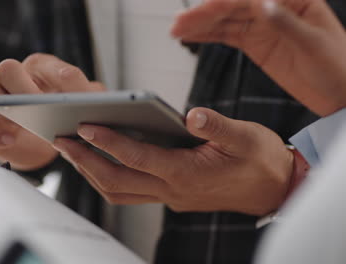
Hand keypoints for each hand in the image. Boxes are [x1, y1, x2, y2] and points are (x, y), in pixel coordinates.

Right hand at [0, 54, 104, 169]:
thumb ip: (92, 98)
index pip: (47, 65)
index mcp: (43, 69)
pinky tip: (8, 140)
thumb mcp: (86, 107)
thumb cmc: (67, 117)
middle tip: (39, 106)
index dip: (58, 77)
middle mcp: (16, 78)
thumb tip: (95, 100)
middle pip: (7, 67)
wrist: (46, 142)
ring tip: (18, 124)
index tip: (69, 93)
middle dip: (22, 86)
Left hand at [52, 108, 293, 215]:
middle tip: (62, 141)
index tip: (85, 127)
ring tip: (71, 152)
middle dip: (86, 161)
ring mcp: (169, 196)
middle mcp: (173, 189)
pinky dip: (108, 179)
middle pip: (117, 180)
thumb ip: (217, 126)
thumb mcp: (246, 137)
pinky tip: (99, 163)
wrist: (273, 189)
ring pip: (119, 192)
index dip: (109, 142)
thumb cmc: (260, 161)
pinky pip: (130, 193)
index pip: (138, 157)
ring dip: (92, 173)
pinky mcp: (170, 196)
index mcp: (188, 173)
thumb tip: (191, 114)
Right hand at [171, 0, 345, 116]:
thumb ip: (286, 23)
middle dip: (204, 13)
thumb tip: (261, 3)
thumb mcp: (315, 45)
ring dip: (200, 25)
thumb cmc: (338, 67)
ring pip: (225, 21)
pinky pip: (227, 36)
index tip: (203, 10)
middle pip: (232, 6)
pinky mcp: (255, 43)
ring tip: (177, 29)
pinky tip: (191, 36)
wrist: (340, 94)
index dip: (224, 2)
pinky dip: (208, 36)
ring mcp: (262, 26)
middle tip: (179, 22)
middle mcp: (274, 8)